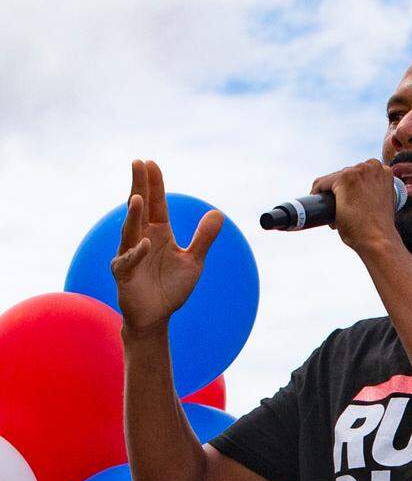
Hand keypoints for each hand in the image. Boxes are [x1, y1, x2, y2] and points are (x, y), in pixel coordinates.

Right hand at [112, 160, 223, 336]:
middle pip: (139, 208)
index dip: (154, 185)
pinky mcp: (124, 274)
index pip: (156, 204)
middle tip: (137, 163)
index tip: (150, 163)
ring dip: (133, 215)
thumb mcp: (193, 261)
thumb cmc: (171, 287)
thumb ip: (203, 238)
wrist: (157, 316)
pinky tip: (144, 244)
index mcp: (158, 233)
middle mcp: (142, 238)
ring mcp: (130, 255)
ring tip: (137, 198)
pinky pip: (128, 262)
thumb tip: (217, 213)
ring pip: (130, 231)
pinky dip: (135, 254)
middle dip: (138, 186)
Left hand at [311, 159, 399, 254]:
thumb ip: (372, 193)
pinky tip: (319, 207)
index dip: (351, 189)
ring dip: (330, 195)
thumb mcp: (380, 204)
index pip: (359, 173)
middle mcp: (372, 167)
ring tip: (334, 215)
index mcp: (384, 172)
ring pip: (332, 179)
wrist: (379, 241)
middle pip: (344, 174)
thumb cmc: (380, 229)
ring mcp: (357, 172)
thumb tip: (357, 195)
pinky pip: (322, 183)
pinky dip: (317, 194)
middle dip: (340, 192)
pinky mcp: (343, 179)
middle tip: (340, 212)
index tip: (347, 202)